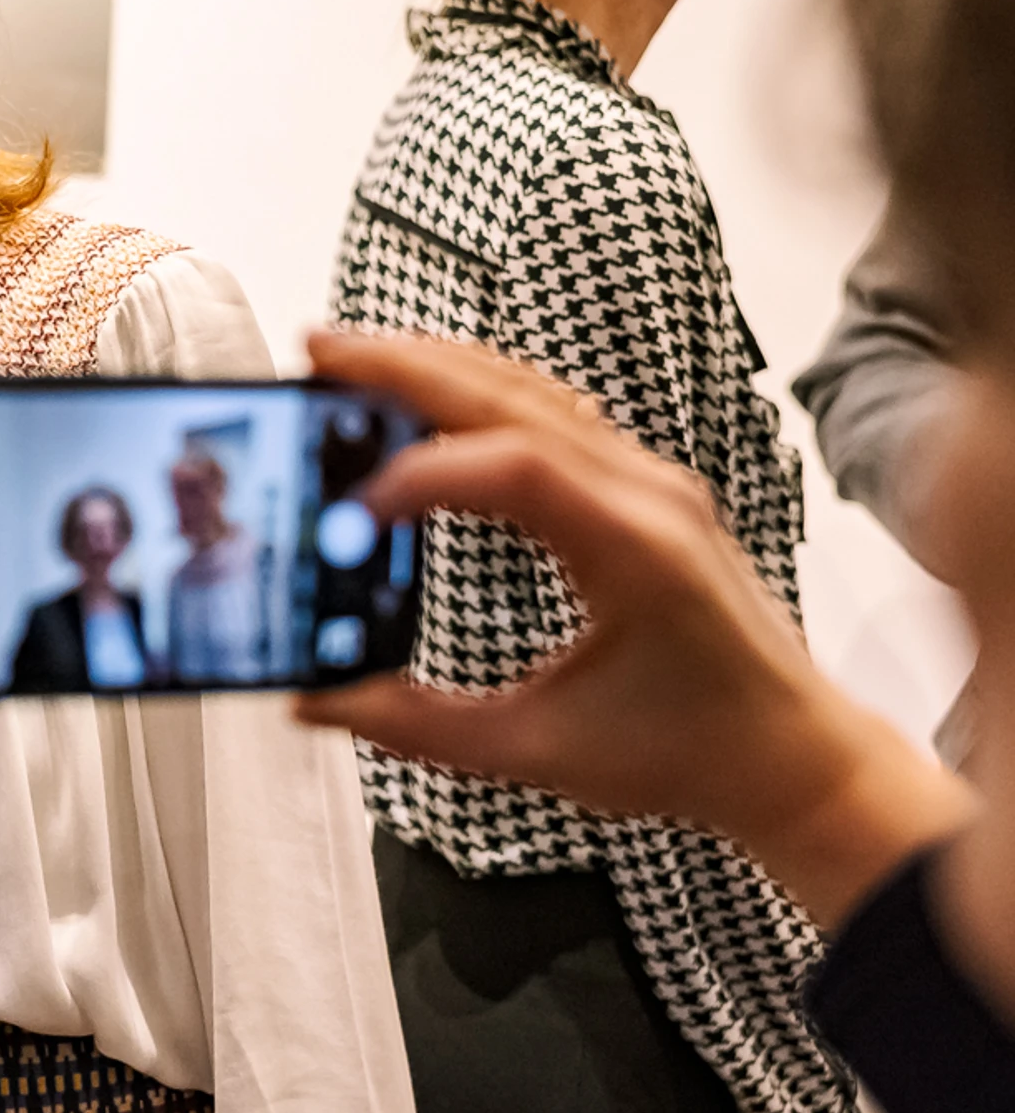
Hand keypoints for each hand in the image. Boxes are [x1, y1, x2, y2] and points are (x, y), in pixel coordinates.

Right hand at [294, 331, 973, 927]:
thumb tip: (318, 700)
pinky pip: (553, 411)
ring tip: (353, 360)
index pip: (513, 467)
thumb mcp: (539, 752)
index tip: (351, 509)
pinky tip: (426, 393)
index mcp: (635, 551)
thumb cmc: (693, 754)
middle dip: (405, 365)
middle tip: (318, 354)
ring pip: (531, 389)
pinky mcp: (644, 487)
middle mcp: (649, 495)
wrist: (794, 758)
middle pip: (512, 395)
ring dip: (437, 366)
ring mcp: (652, 481)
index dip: (419, 472)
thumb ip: (416, 726)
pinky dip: (479, 389)